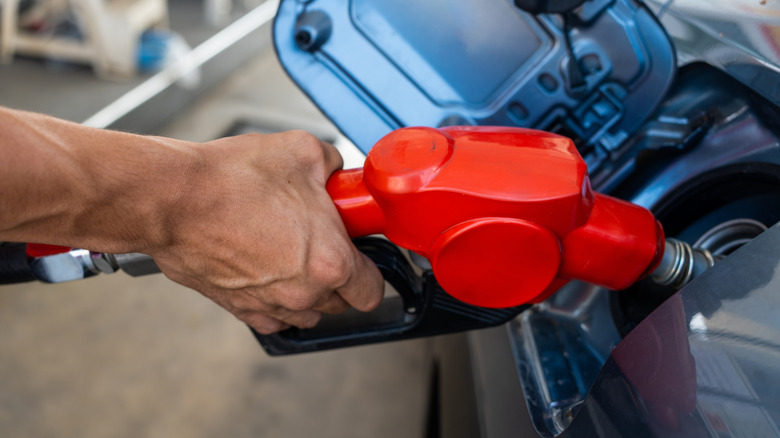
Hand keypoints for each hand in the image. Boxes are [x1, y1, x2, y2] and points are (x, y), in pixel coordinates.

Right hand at [148, 131, 383, 333]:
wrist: (173, 199)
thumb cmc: (233, 179)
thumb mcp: (303, 151)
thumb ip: (335, 166)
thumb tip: (337, 174)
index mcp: (331, 262)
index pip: (372, 290)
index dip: (370, 271)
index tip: (361, 255)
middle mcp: (304, 292)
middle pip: (342, 303)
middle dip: (340, 277)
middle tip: (324, 243)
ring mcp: (271, 305)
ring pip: (308, 312)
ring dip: (309, 291)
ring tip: (293, 254)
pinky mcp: (239, 308)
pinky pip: (273, 317)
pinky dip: (277, 302)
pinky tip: (269, 270)